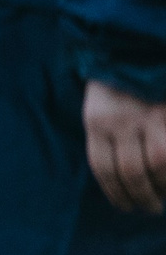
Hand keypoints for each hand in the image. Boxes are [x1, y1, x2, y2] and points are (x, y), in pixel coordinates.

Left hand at [85, 79, 165, 213]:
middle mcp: (120, 120)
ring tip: (165, 199)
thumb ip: (108, 136)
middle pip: (129, 171)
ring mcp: (149, 115)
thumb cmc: (120, 79)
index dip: (114, 192)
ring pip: (156, 164)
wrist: (133, 45)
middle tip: (150, 208)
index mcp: (96, 120)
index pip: (102, 167)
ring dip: (163, 187)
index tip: (125, 207)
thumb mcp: (102, 106)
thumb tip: (121, 177)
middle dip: (141, 196)